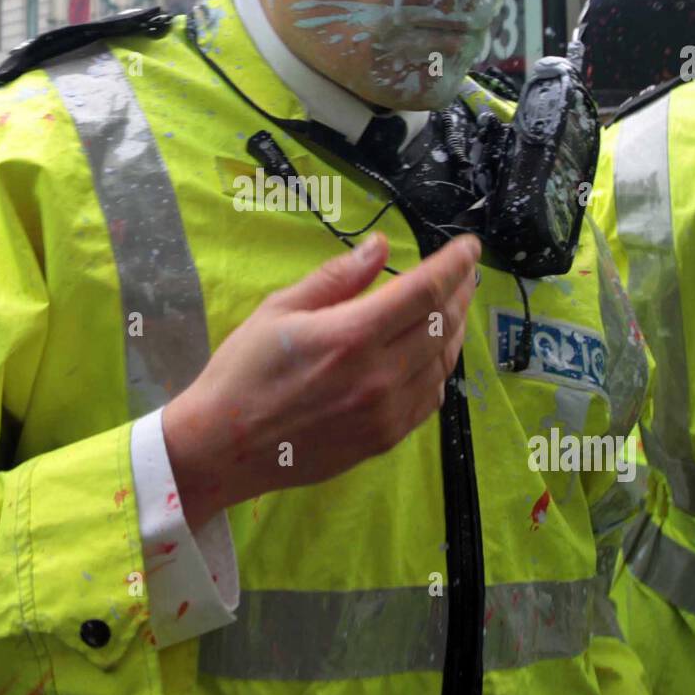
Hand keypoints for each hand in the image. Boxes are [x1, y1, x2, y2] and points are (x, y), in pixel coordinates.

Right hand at [163, 231, 480, 529]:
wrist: (224, 447)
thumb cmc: (243, 371)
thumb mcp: (279, 309)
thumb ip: (337, 277)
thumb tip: (380, 247)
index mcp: (351, 335)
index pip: (425, 291)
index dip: (455, 265)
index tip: (469, 247)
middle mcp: (378, 375)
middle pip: (443, 324)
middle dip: (460, 292)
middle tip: (463, 273)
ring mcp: (386, 413)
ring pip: (443, 363)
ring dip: (454, 330)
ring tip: (451, 307)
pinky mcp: (384, 440)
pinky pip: (431, 399)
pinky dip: (440, 369)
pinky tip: (431, 355)